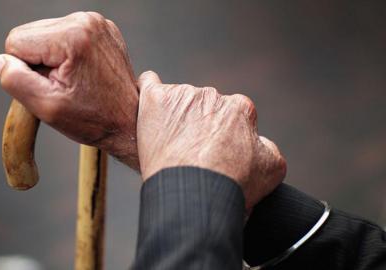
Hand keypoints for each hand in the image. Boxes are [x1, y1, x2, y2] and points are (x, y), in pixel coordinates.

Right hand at [0, 12, 138, 168]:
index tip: (48, 87)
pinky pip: (63, 36)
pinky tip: (80, 72)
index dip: (24, 70)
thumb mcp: (47, 107)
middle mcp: (86, 21)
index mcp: (72, 36)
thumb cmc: (93, 118)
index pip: (15, 41)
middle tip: (61, 86)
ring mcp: (96, 22)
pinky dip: (65, 54)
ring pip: (44, 34)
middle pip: (30, 34)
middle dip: (37, 62)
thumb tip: (1, 60)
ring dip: (50, 59)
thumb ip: (15, 80)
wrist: (128, 121)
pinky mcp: (100, 28)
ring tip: (72, 80)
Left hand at [136, 71, 286, 209]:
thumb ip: (268, 148)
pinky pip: (148, 83)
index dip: (222, 136)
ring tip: (167, 147)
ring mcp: (182, 95)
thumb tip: (259, 141)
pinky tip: (146, 106)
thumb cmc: (231, 185)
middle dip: (197, 126)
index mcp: (240, 108)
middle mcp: (212, 95)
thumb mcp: (271, 169)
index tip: (213, 154)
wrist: (194, 194)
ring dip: (173, 117)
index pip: (230, 115)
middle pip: (202, 108)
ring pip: (177, 101)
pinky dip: (147, 91)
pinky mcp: (155, 99)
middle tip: (189, 155)